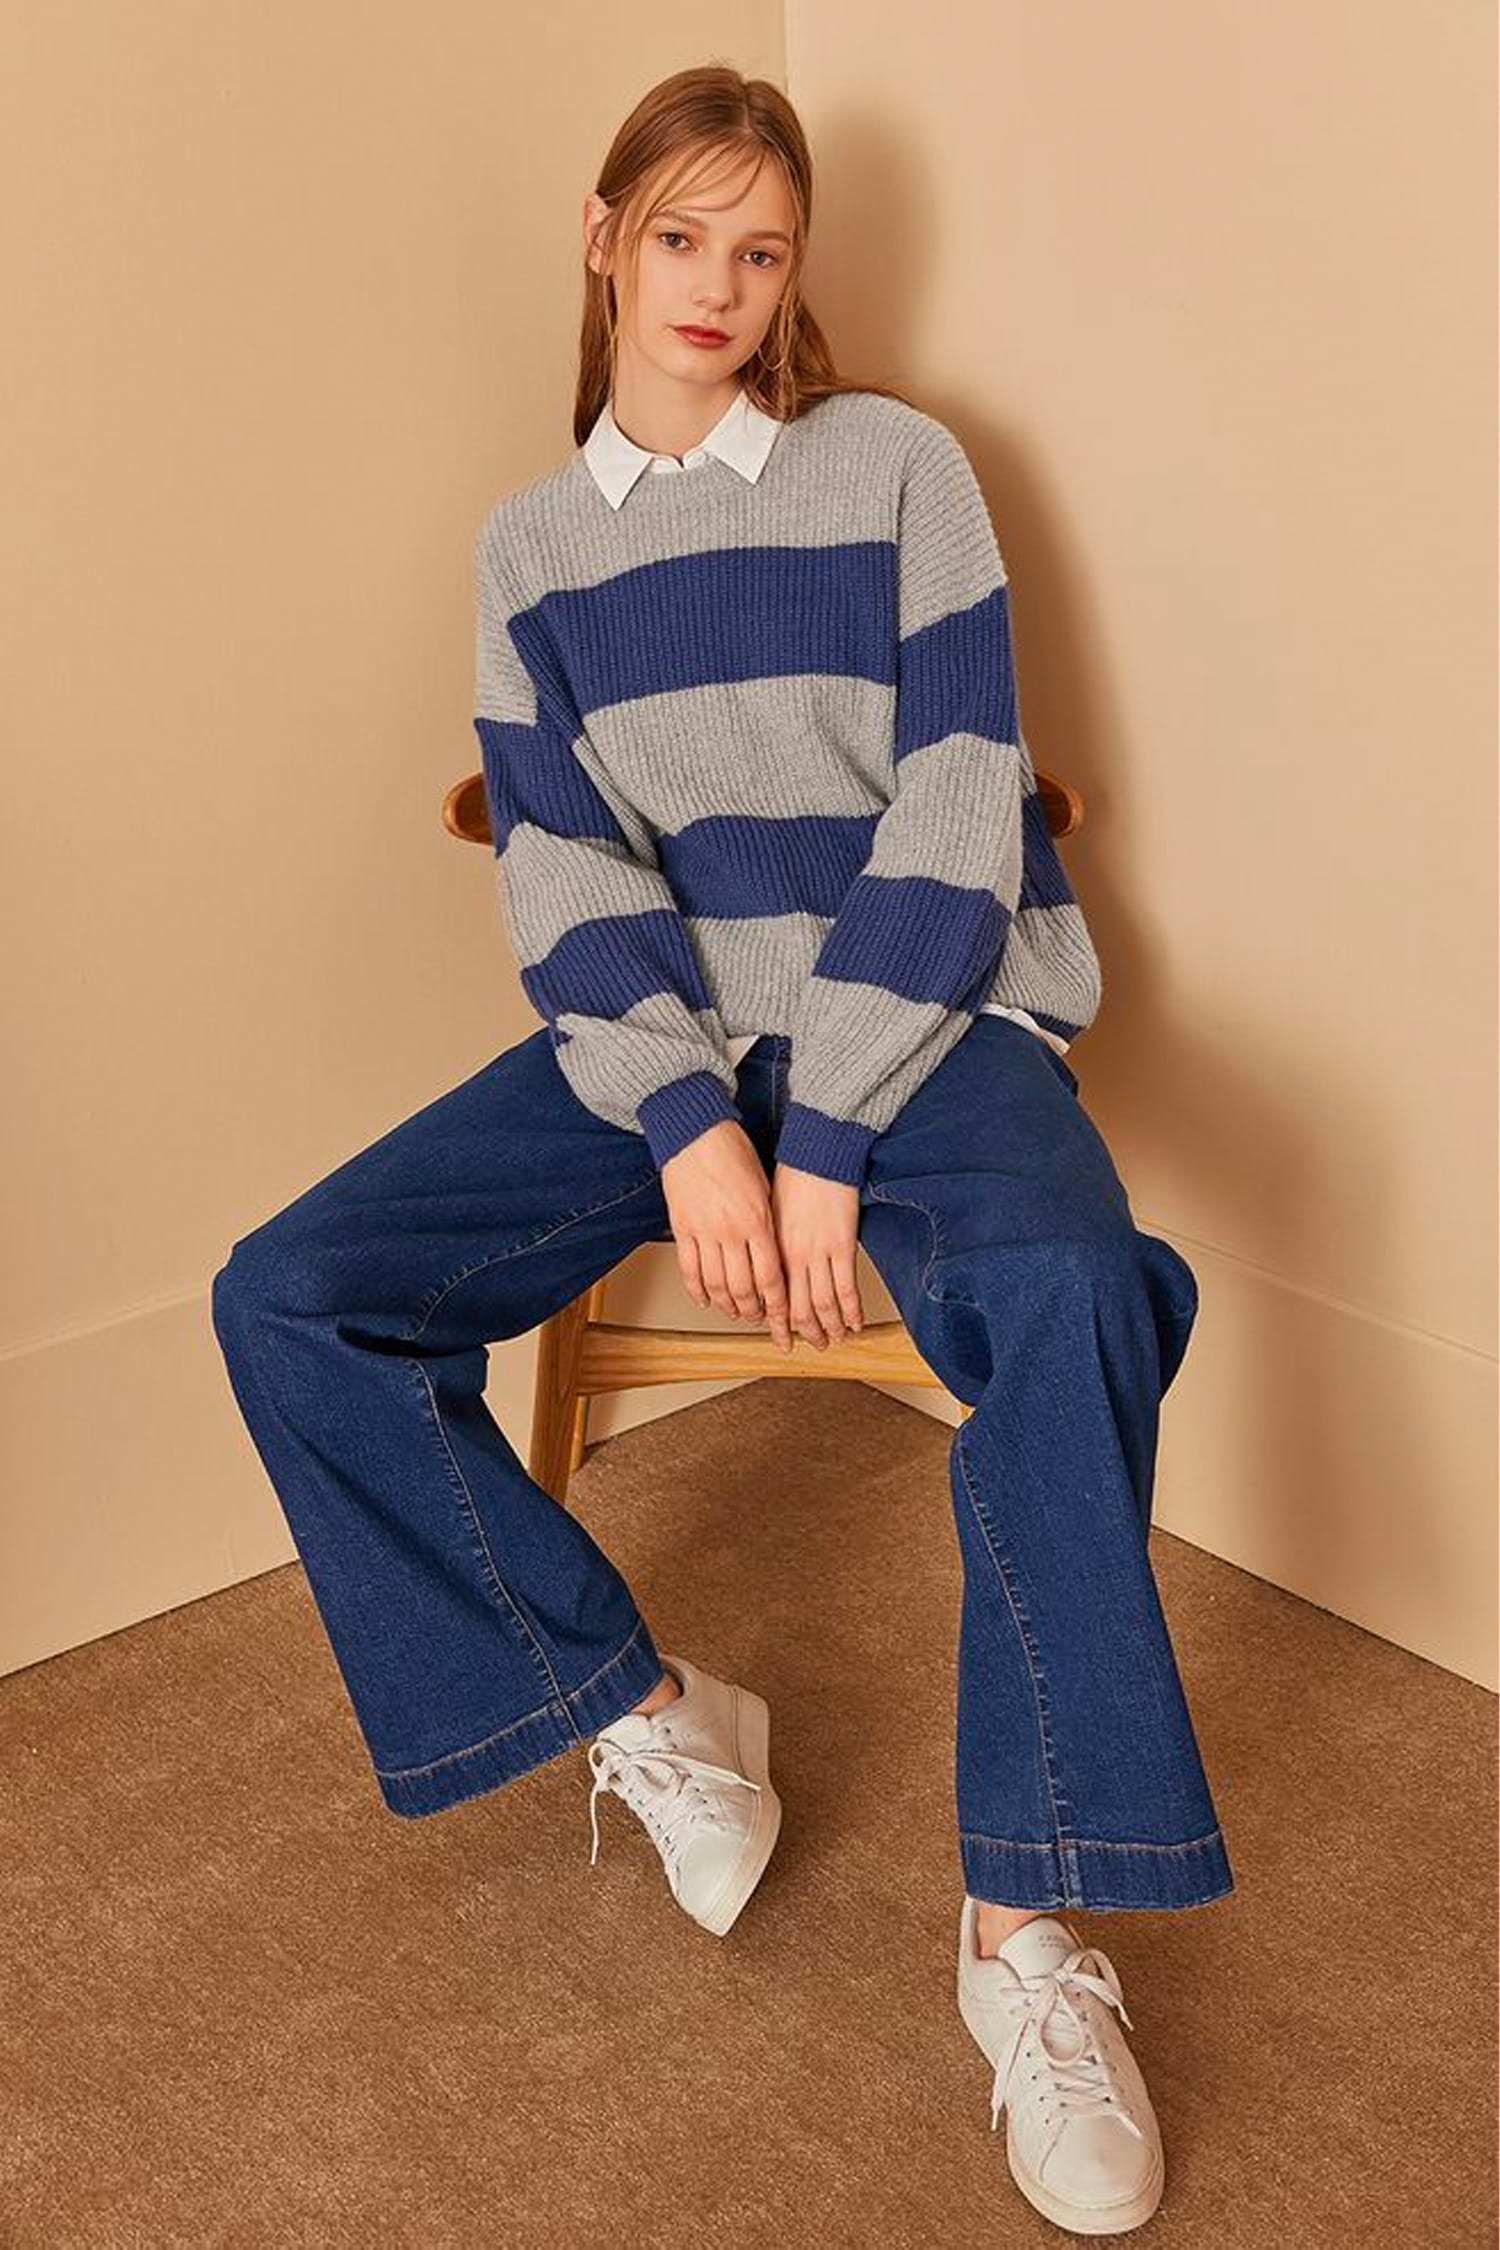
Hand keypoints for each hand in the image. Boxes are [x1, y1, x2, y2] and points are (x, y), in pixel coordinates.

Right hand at [659, 1121, 793, 1352]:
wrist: (695, 1131)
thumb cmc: (732, 1151)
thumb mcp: (764, 1188)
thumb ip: (768, 1225)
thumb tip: (774, 1257)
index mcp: (757, 1220)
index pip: (770, 1277)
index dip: (777, 1304)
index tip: (782, 1316)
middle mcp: (730, 1231)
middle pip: (743, 1288)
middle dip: (753, 1311)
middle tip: (759, 1318)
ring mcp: (703, 1232)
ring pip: (716, 1285)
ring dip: (727, 1306)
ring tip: (735, 1312)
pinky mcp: (681, 1228)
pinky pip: (689, 1270)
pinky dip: (697, 1291)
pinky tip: (705, 1299)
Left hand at [769, 1163, 865, 1349]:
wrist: (818, 1151)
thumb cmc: (795, 1172)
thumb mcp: (771, 1209)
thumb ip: (773, 1241)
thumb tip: (775, 1263)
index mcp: (773, 1246)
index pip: (773, 1297)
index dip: (777, 1322)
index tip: (781, 1336)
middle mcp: (793, 1255)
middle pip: (796, 1308)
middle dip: (803, 1333)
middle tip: (809, 1345)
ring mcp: (818, 1253)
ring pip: (821, 1305)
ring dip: (828, 1328)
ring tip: (834, 1340)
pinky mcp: (843, 1245)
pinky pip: (846, 1288)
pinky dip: (851, 1311)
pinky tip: (854, 1322)